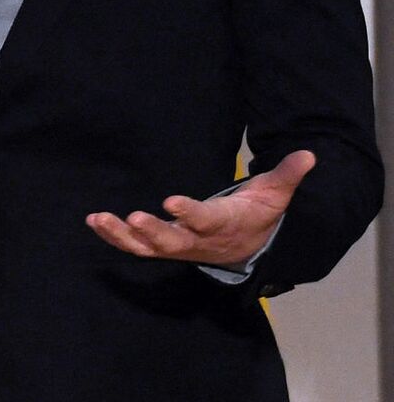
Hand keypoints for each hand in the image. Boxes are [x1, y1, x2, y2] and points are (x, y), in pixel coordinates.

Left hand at [86, 150, 313, 267]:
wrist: (250, 247)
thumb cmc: (258, 214)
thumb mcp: (276, 195)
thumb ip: (287, 175)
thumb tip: (308, 154)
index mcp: (223, 224)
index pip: (205, 220)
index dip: (189, 213)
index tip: (170, 201)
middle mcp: (196, 240)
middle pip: (171, 241)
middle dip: (151, 231)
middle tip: (131, 216)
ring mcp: (177, 246)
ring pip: (146, 247)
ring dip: (121, 235)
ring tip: (98, 219)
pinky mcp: (162, 247)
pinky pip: (135, 246)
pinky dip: (114, 237)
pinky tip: (94, 222)